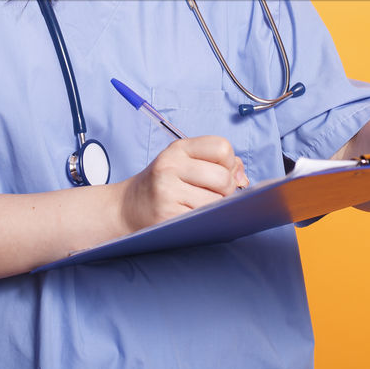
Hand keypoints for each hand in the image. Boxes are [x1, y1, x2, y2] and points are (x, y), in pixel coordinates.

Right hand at [118, 136, 248, 232]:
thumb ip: (217, 163)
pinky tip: (194, 217)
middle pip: (224, 177)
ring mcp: (167, 191)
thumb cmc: (163, 184)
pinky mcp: (167, 215)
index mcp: (178, 149)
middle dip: (226, 190)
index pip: (222, 148)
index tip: (219, 172)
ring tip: (201, 207)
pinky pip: (204, 218)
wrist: (127, 208)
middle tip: (211, 195)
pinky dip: (205, 220)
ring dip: (216, 208)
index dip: (229, 163)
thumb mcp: (184, 163)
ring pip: (217, 201)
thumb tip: (242, 178)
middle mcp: (170, 166)